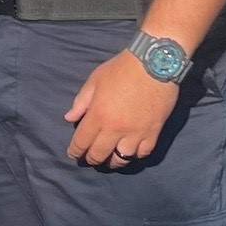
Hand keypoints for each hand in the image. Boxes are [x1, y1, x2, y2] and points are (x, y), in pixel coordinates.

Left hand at [64, 51, 177, 167]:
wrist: (155, 62)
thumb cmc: (122, 68)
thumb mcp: (95, 80)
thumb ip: (81, 102)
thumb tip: (70, 119)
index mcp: (98, 115)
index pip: (81, 142)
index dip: (75, 151)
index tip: (74, 154)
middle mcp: (115, 129)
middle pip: (99, 155)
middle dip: (91, 159)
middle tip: (89, 158)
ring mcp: (135, 133)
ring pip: (121, 159)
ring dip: (112, 162)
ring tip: (110, 160)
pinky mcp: (153, 132)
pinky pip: (143, 153)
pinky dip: (135, 155)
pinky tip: (130, 152)